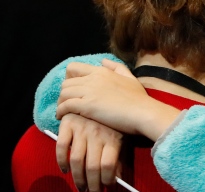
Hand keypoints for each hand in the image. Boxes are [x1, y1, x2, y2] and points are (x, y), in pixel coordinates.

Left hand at [57, 58, 178, 140]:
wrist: (143, 112)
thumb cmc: (140, 99)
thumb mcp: (130, 78)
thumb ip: (116, 67)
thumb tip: (103, 61)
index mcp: (101, 71)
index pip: (74, 68)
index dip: (69, 78)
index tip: (72, 89)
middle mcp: (92, 78)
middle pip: (66, 82)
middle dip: (63, 93)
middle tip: (67, 103)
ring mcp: (89, 91)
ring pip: (63, 93)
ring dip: (60, 102)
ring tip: (63, 111)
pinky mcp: (87, 105)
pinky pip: (65, 105)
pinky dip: (60, 111)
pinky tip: (61, 117)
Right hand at [57, 113, 122, 191]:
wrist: (102, 94)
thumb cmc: (114, 122)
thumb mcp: (121, 138)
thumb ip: (119, 158)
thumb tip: (118, 180)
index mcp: (113, 138)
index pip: (108, 165)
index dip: (106, 180)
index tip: (107, 189)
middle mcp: (96, 134)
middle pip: (92, 167)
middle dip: (93, 187)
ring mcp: (81, 129)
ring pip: (76, 160)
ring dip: (78, 178)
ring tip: (81, 189)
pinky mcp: (67, 124)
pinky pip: (62, 146)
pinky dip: (61, 160)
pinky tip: (65, 170)